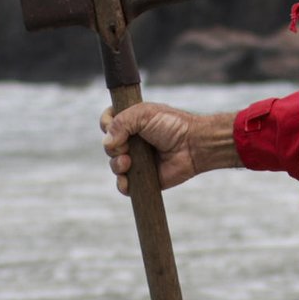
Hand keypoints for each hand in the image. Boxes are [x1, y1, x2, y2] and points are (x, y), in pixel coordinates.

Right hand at [100, 102, 238, 192]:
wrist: (193, 145)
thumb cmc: (172, 125)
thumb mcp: (144, 113)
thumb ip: (120, 123)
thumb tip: (107, 143)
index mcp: (132, 122)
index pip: (107, 122)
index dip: (106, 124)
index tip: (111, 125)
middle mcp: (133, 141)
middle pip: (108, 146)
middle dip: (112, 148)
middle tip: (126, 147)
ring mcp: (137, 160)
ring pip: (114, 165)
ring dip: (116, 165)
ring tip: (128, 162)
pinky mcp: (144, 178)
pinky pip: (125, 185)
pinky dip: (122, 184)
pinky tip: (127, 181)